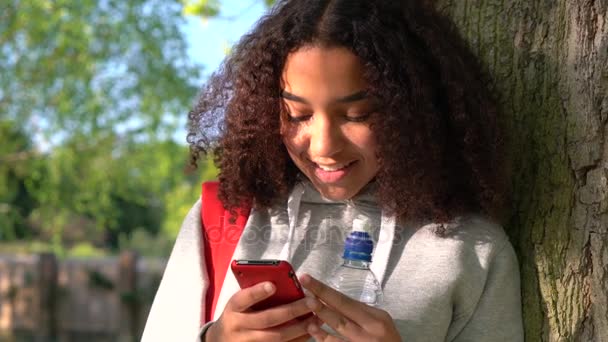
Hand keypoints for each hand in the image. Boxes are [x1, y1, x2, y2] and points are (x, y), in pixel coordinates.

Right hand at [205, 281, 319, 340]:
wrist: (223, 340)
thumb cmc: (237, 314)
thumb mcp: (239, 302)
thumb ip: (254, 293)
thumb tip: (282, 282)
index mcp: (233, 308)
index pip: (244, 298)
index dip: (258, 292)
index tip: (273, 285)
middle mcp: (239, 326)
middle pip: (267, 319)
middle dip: (292, 310)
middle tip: (311, 302)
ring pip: (277, 337)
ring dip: (299, 328)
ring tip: (316, 318)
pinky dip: (297, 340)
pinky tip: (310, 332)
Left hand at [299, 273, 400, 341]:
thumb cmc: (388, 340)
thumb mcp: (382, 322)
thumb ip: (361, 312)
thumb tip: (336, 301)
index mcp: (375, 318)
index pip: (346, 301)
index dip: (326, 290)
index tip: (310, 280)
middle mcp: (368, 331)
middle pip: (341, 311)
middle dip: (321, 297)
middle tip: (305, 285)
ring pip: (338, 329)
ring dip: (321, 317)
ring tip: (306, 308)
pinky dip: (324, 338)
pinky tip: (313, 330)